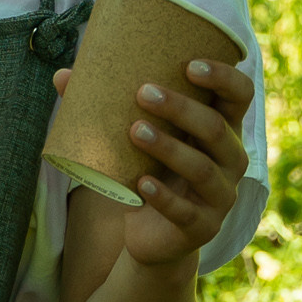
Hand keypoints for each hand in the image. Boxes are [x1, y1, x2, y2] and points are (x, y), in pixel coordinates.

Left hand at [51, 54, 250, 265]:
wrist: (149, 237)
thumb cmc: (147, 174)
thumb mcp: (136, 142)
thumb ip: (109, 109)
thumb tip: (61, 76)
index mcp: (223, 131)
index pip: (239, 96)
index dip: (223, 78)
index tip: (190, 64)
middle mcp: (231, 161)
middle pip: (217, 129)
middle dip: (181, 108)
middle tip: (143, 93)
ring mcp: (220, 197)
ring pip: (201, 168)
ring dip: (168, 148)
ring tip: (134, 131)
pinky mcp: (202, 228)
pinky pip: (184, 211)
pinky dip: (162, 196)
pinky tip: (140, 183)